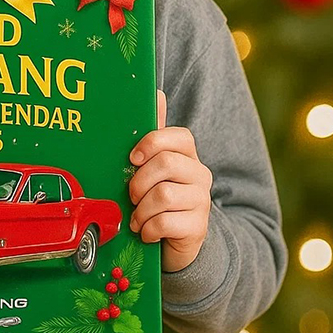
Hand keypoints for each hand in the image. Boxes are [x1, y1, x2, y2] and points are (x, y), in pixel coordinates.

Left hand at [127, 90, 212, 271]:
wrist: (174, 240)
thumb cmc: (157, 195)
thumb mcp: (151, 165)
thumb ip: (153, 135)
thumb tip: (157, 92)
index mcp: (187, 155)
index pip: (179, 137)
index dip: (152, 143)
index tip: (132, 158)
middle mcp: (199, 174)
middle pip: (166, 164)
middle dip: (139, 180)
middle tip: (131, 194)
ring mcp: (202, 201)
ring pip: (164, 195)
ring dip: (141, 209)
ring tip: (137, 217)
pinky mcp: (198, 227)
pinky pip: (166, 222)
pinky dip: (148, 228)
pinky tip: (146, 232)